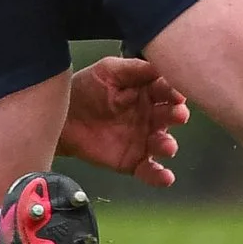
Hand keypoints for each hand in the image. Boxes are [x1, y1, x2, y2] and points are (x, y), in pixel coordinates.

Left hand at [56, 55, 187, 188]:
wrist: (63, 117)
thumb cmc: (86, 88)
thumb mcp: (108, 71)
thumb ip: (133, 68)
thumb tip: (161, 66)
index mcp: (148, 93)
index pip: (166, 91)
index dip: (173, 92)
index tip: (178, 94)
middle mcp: (151, 117)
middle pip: (169, 117)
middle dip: (177, 116)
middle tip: (179, 115)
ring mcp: (143, 140)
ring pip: (162, 144)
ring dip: (168, 145)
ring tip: (167, 146)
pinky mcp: (133, 161)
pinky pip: (150, 171)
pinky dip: (159, 176)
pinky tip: (165, 177)